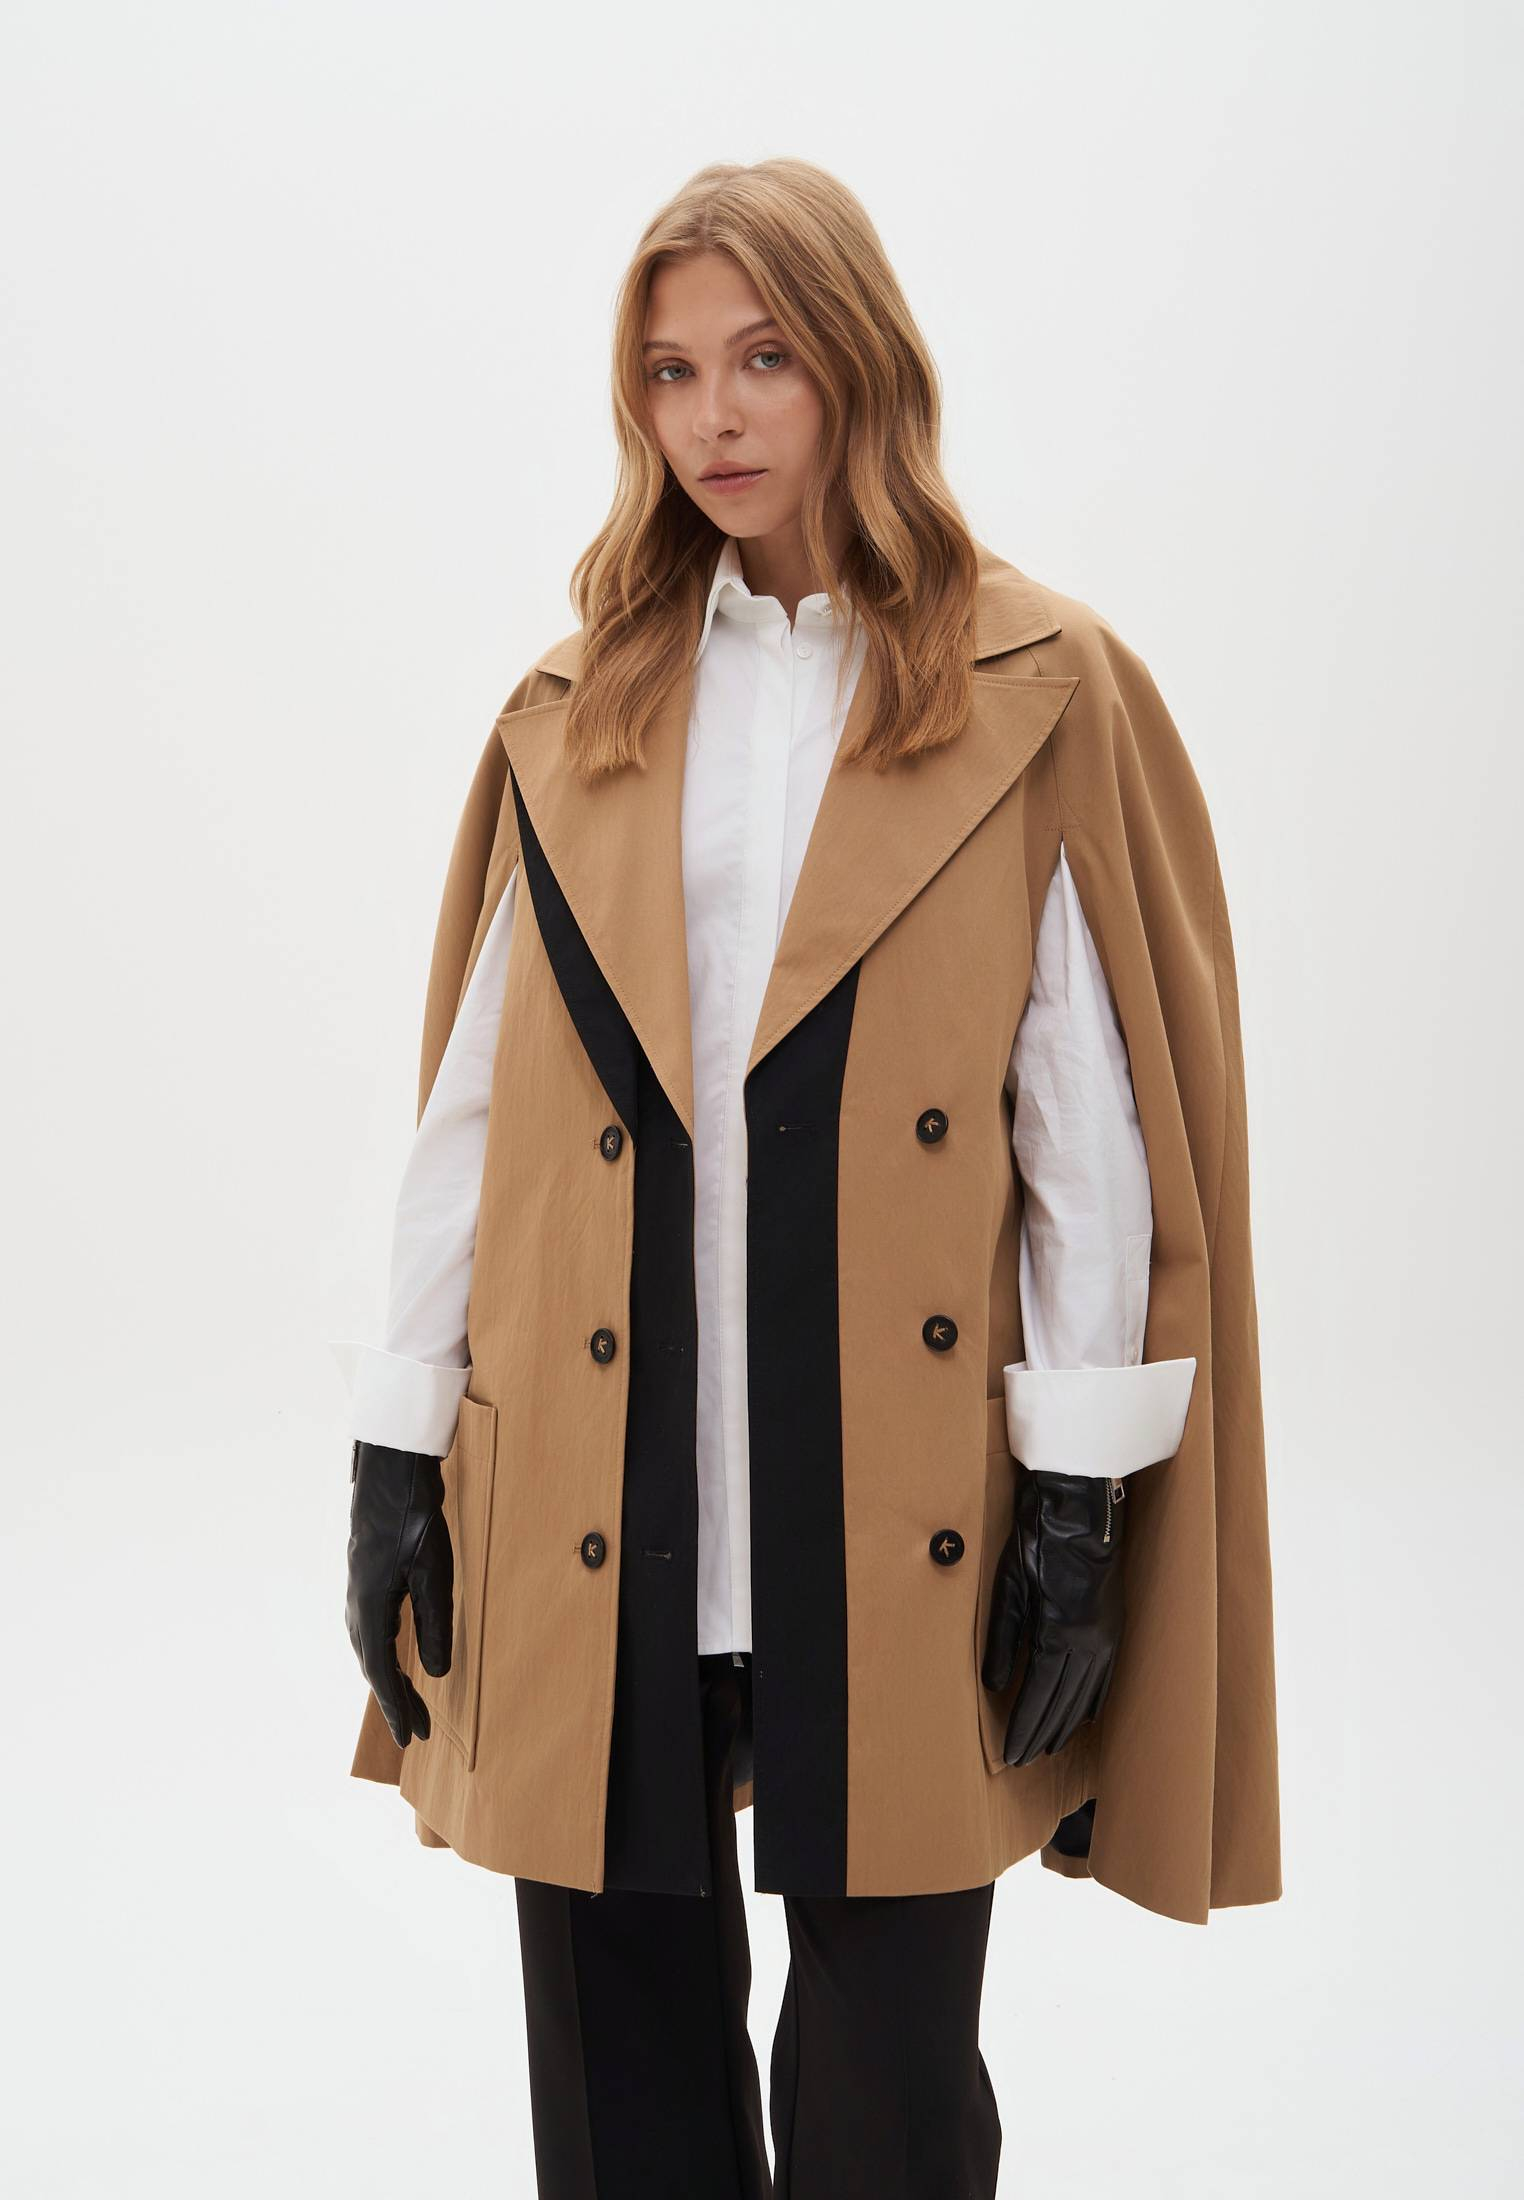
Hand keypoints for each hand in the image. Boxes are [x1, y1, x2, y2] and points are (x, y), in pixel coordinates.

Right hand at [345, 1440, 453, 1747]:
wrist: (390, 1471)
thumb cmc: (413, 1517)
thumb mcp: (434, 1572)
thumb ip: (436, 1623)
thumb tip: (438, 1672)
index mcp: (369, 1608)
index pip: (381, 1672)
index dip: (397, 1707)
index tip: (412, 1737)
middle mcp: (356, 1604)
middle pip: (373, 1666)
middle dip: (395, 1700)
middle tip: (419, 1730)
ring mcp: (357, 1590)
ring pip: (369, 1649)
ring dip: (388, 1679)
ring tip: (410, 1703)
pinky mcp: (365, 1578)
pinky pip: (370, 1630)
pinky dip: (383, 1654)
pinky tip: (396, 1656)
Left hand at [980, 1466, 1126, 1765]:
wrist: (1079, 1508)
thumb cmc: (1037, 1541)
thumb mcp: (1008, 1588)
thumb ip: (1001, 1641)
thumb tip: (994, 1687)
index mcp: (1061, 1636)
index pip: (1039, 1697)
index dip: (1024, 1728)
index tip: (1011, 1755)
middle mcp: (1090, 1644)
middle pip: (1063, 1703)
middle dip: (1042, 1734)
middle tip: (1025, 1761)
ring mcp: (1108, 1636)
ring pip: (1086, 1695)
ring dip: (1066, 1724)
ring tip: (1049, 1747)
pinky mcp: (1114, 1625)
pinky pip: (1105, 1677)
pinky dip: (1092, 1701)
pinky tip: (1084, 1716)